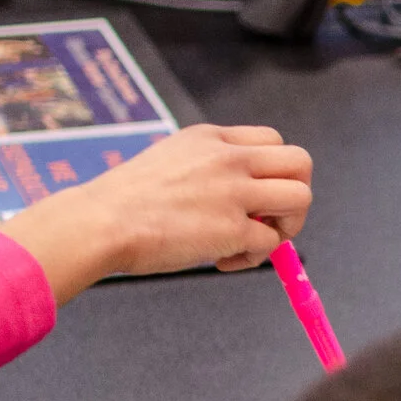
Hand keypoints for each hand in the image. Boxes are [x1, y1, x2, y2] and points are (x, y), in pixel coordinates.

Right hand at [0, 124, 314, 302]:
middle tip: (269, 219)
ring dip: (286, 227)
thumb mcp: (171, 160)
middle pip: (301, 163)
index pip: (274, 140)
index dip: (274, 171)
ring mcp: (234, 191)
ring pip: (301, 199)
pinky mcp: (233, 228)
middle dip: (295, 194)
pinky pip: (272, 244)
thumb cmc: (126, 201)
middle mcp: (229, 158)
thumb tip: (248, 198)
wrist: (98, 223)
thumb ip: (210, 168)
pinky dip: (254, 258)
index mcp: (212, 138)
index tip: (253, 194)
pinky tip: (222, 262)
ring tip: (251, 242)